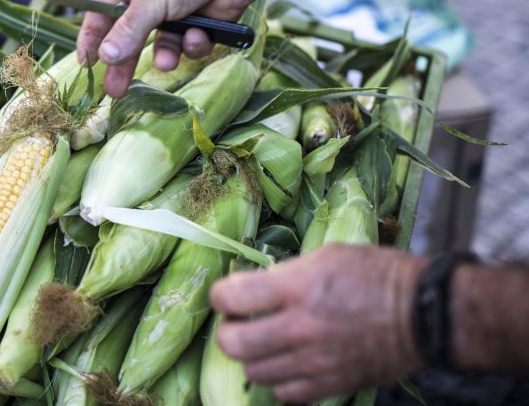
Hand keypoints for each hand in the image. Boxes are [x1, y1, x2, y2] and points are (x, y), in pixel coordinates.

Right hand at [75, 0, 262, 96]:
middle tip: (114, 90)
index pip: (102, 13)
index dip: (92, 37)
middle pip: (129, 37)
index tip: (85, 62)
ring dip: (166, 54)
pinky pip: (187, 45)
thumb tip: (105, 56)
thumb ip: (127, 30)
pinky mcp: (199, 24)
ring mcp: (175, 12)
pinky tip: (201, 33)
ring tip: (169, 61)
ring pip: (162, 46)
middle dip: (124, 63)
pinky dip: (193, 43)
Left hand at [209, 244, 427, 402]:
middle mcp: (301, 327)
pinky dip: (279, 381)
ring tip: (263, 344)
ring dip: (252, 358)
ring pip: (254, 372)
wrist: (426, 313)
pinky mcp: (332, 384)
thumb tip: (259, 287)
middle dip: (227, 331)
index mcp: (297, 287)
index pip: (231, 296)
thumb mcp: (328, 255)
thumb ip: (287, 273)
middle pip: (233, 343)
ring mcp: (315, 360)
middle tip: (237, 323)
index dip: (221, 295)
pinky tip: (287, 365)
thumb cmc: (378, 274)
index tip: (227, 295)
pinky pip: (286, 394)